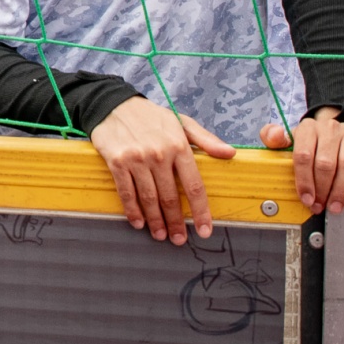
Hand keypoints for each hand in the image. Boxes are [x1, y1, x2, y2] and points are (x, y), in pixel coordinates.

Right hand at [87, 96, 234, 245]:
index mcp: (179, 146)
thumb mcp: (181, 122)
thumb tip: (230, 154)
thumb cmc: (150, 116)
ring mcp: (137, 159)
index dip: (201, 212)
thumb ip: (206, 140)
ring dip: (156, 221)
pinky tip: (138, 222)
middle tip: (179, 239)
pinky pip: (126, 192)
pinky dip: (132, 211)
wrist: (113, 104)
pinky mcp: (117, 161)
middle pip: (170, 198)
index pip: (194, 186)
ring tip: (160, 234)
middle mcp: (159, 154)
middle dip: (176, 223)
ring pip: (149, 199)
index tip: (205, 230)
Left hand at [260, 108, 343, 215]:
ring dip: (340, 190)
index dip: (304, 181)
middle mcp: (329, 127)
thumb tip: (272, 136)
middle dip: (322, 190)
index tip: (306, 199)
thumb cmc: (315, 142)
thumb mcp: (293, 140)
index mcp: (307, 128)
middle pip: (325, 163)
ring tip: (335, 206)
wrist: (341, 130)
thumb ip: (275, 139)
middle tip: (321, 206)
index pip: (303, 156)